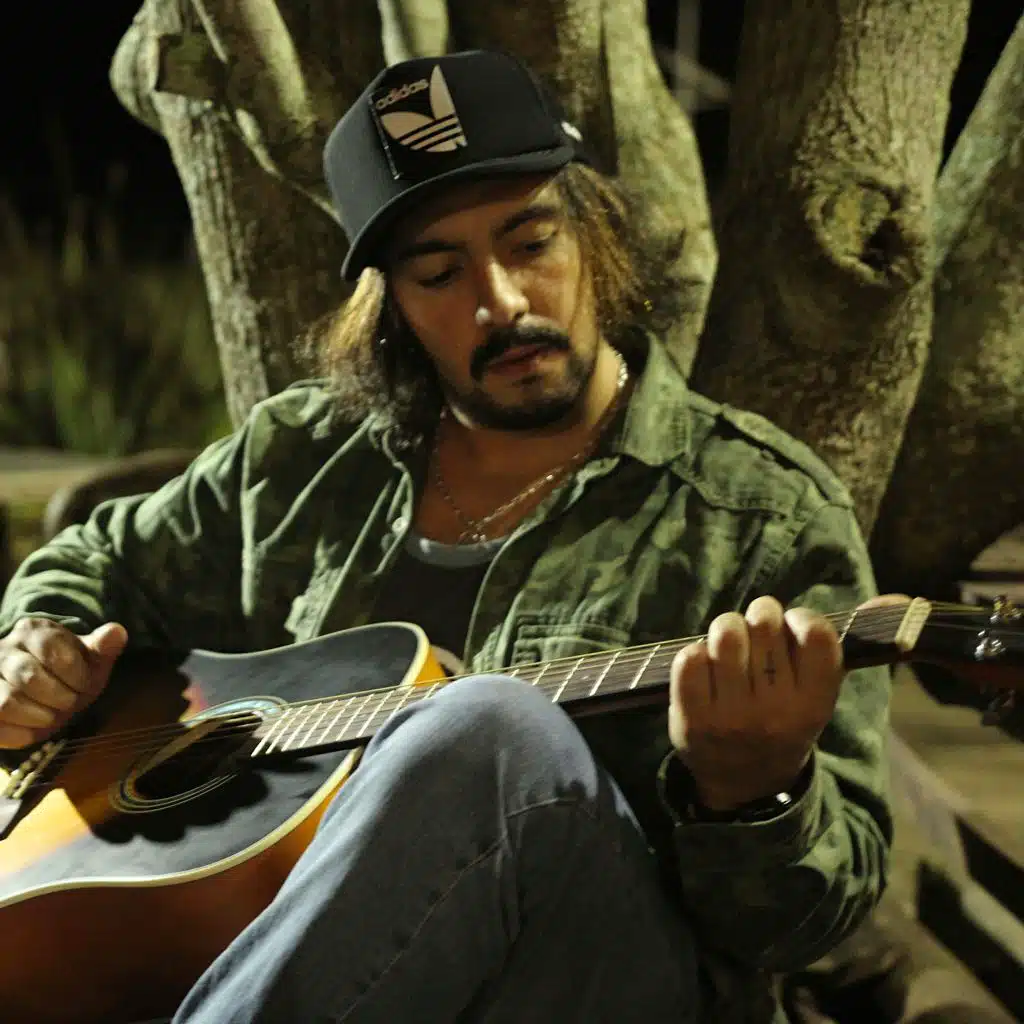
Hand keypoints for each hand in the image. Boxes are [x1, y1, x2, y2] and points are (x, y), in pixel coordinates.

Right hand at [0, 618, 127, 748]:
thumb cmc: (70, 673)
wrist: (44, 690)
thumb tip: (118, 632)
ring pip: (7, 702)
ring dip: (39, 717)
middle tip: (70, 703)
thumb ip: (104, 647)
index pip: (54, 650)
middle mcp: (4, 649)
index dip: (75, 674)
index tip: (84, 684)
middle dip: (58, 697)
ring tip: (52, 716)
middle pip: (28, 676)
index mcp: (34, 631)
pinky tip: (34, 731)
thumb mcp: (91, 660)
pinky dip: (20, 734)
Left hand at [668, 596, 841, 810]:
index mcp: (815, 704)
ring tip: (730, 639)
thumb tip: (903, 601)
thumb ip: (844, 645)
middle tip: (757, 627)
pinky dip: (695, 652)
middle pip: (765, 625)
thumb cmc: (785, 719)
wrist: (746, 785)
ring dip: (726, 627)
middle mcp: (776, 712)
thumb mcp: (821, 693)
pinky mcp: (692, 720)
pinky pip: (689, 659)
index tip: (793, 625)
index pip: (817, 636)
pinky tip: (704, 666)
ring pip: (727, 635)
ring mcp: (732, 717)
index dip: (802, 618)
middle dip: (760, 615)